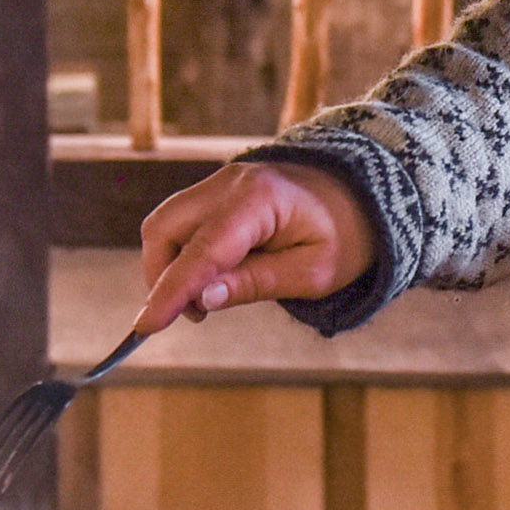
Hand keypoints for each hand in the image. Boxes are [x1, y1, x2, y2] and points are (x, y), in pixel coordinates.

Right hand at [134, 160, 376, 336]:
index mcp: (261, 199)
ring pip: (165, 225)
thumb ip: (257, 283)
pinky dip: (182, 254)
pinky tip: (211, 279)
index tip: (146, 327)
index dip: (171, 290)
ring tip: (206, 301)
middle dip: (162, 278)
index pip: (202, 249)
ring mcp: (221, 182)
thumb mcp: (313, 273)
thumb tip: (203, 299)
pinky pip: (181, 222)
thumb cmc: (345, 235)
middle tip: (196, 317)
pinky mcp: (217, 191)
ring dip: (170, 268)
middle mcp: (231, 182)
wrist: (363, 194)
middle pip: (165, 228)